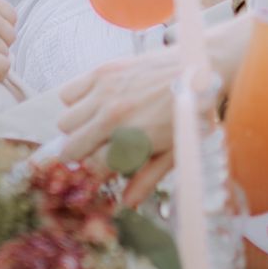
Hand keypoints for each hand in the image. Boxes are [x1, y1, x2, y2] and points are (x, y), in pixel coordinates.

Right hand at [57, 47, 182, 197]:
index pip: (92, 168)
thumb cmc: (192, 111)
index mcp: (132, 140)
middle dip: (82, 155)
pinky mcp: (103, 70)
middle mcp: (113, 116)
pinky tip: (95, 104)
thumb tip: (127, 202)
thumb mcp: (175, 151)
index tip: (102, 170)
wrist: (202, 66)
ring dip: (78, 129)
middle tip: (97, 151)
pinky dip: (76, 102)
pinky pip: (67, 94)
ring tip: (97, 126)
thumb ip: (148, 178)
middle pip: (71, 148)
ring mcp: (105, 91)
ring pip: (65, 122)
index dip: (96, 173)